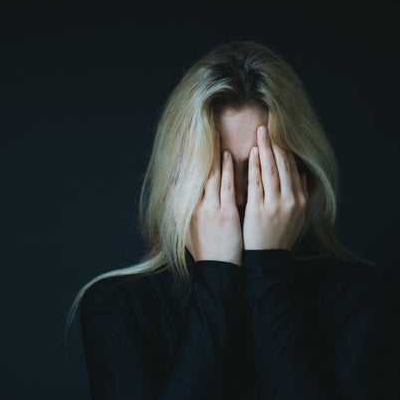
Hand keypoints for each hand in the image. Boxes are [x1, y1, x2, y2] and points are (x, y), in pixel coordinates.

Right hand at [179, 133, 242, 265]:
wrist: (219, 270)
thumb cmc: (205, 249)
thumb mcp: (184, 228)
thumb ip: (177, 206)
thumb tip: (171, 185)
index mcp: (184, 209)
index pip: (187, 177)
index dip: (189, 157)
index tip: (192, 139)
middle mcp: (195, 207)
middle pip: (198, 172)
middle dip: (202, 150)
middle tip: (206, 128)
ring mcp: (210, 210)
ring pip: (212, 176)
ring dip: (215, 154)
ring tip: (218, 134)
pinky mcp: (226, 215)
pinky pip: (227, 187)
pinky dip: (227, 170)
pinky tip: (228, 155)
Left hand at [242, 124, 307, 250]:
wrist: (268, 261)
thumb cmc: (278, 237)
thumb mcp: (295, 216)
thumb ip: (298, 194)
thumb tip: (301, 173)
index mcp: (300, 201)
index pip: (293, 169)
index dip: (286, 150)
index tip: (280, 134)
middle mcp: (291, 201)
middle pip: (284, 165)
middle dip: (276, 143)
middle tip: (269, 125)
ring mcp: (276, 205)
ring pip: (272, 170)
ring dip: (267, 148)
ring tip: (261, 131)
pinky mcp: (260, 210)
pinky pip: (258, 183)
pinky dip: (256, 165)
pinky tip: (254, 152)